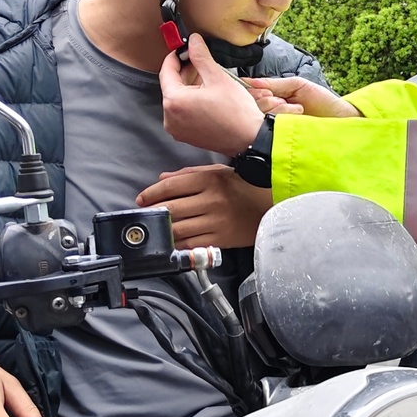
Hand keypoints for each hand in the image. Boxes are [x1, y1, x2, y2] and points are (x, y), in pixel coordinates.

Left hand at [137, 163, 271, 248]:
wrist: (274, 206)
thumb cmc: (246, 186)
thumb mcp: (220, 172)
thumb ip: (190, 174)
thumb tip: (162, 180)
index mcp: (210, 180)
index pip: (172, 186)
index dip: (151, 193)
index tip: (141, 199)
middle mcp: (212, 200)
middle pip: (171, 209)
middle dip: (153, 214)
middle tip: (144, 216)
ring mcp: (216, 221)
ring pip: (178, 229)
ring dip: (162, 231)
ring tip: (154, 230)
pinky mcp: (221, 239)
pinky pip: (192, 244)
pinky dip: (177, 244)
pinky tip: (171, 242)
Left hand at [158, 32, 292, 152]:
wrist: (250, 138)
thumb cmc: (236, 111)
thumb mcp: (217, 77)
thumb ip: (201, 57)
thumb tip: (193, 41)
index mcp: (174, 102)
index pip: (166, 72)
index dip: (175, 57)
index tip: (184, 49)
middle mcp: (170, 118)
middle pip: (171, 87)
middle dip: (184, 72)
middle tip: (199, 62)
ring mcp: (177, 129)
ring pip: (178, 100)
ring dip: (188, 87)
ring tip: (206, 78)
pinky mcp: (186, 135)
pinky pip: (183, 113)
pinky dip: (191, 101)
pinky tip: (206, 95)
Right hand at [246, 74, 361, 118]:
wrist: (341, 119)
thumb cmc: (322, 102)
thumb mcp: (297, 85)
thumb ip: (273, 83)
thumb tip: (249, 82)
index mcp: (271, 102)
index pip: (250, 96)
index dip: (256, 92)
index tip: (269, 92)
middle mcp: (270, 116)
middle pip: (253, 106)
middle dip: (271, 100)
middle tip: (286, 101)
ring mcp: (275, 129)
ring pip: (262, 116)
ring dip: (281, 109)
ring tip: (298, 110)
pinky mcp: (282, 141)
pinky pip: (272, 128)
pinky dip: (285, 117)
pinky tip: (297, 117)